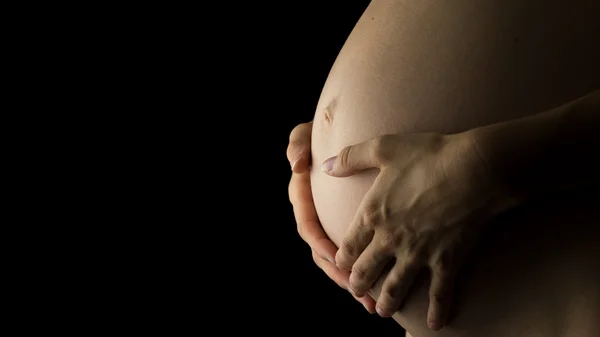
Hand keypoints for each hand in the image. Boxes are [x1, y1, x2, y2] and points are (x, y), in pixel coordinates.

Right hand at [287, 121, 375, 312]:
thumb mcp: (309, 132)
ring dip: (353, 282)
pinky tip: (383, 287)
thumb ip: (298, 141)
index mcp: (304, 198)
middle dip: (339, 274)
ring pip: (337, 261)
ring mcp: (331, 224)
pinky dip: (367, 272)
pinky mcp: (350, 229)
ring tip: (371, 301)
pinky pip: (355, 255)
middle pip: (322, 254)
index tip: (336, 257)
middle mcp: (316, 215)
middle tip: (357, 290)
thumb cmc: (325, 134)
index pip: (308, 226)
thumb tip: (296, 164)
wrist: (348, 129)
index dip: (320, 244)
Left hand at [322, 132, 511, 329]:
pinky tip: (433, 325)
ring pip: (395, 288)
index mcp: (373, 214)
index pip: (348, 246)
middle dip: (358, 285)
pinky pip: (438, 294)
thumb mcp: (384, 148)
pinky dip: (436, 311)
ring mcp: (418, 254)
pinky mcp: (446, 261)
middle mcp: (390, 240)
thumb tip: (326, 166)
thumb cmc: (430, 155)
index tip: (341, 265)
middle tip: (357, 292)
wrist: (475, 169)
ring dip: (387, 303)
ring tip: (382, 313)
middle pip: (366, 271)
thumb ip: (351, 157)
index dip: (341, 259)